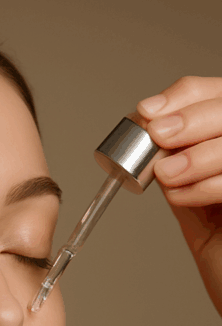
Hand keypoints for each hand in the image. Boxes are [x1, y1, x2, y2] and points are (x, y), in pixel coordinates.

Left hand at [137, 76, 221, 316]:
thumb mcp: (191, 195)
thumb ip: (178, 160)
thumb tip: (148, 128)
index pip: (216, 92)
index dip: (185, 96)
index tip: (147, 112)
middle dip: (190, 118)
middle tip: (158, 136)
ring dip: (198, 153)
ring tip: (167, 175)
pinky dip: (208, 183)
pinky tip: (181, 197)